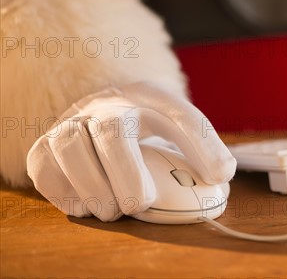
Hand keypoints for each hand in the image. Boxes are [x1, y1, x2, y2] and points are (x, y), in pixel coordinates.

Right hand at [26, 82, 235, 221]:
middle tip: (140, 204)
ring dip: (93, 187)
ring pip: (70, 146)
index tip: (219, 175)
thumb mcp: (178, 126)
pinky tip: (87, 205)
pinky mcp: (44, 144)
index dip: (202, 144)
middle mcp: (107, 103)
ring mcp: (71, 120)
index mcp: (149, 96)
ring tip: (112, 210)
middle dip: (127, 174)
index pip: (180, 114)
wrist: (100, 111)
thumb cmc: (146, 124)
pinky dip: (65, 193)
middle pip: (113, 131)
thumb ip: (204, 148)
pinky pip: (44, 167)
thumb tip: (222, 175)